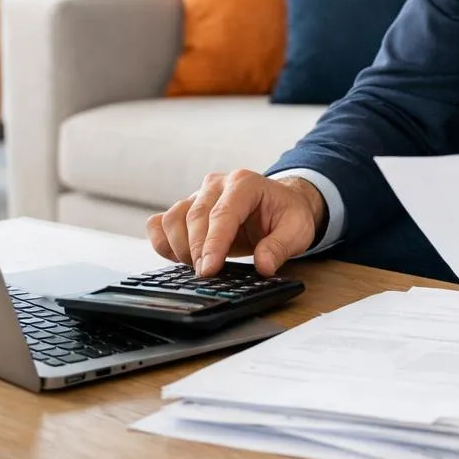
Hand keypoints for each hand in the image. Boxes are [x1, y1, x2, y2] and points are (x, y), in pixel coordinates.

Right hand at [146, 170, 324, 277]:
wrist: (280, 204)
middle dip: (197, 250)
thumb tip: (263, 265)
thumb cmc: (287, 214)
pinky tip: (178, 257)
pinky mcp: (186, 208)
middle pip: (194, 217)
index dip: (212, 244)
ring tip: (196, 266)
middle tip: (206, 275)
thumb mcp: (297, 230)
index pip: (222, 214)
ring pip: (173, 218)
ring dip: (179, 247)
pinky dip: (162, 241)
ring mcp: (198, 195)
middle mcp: (217, 184)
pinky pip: (161, 222)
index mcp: (245, 184)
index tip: (208, 270)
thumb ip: (280, 247)